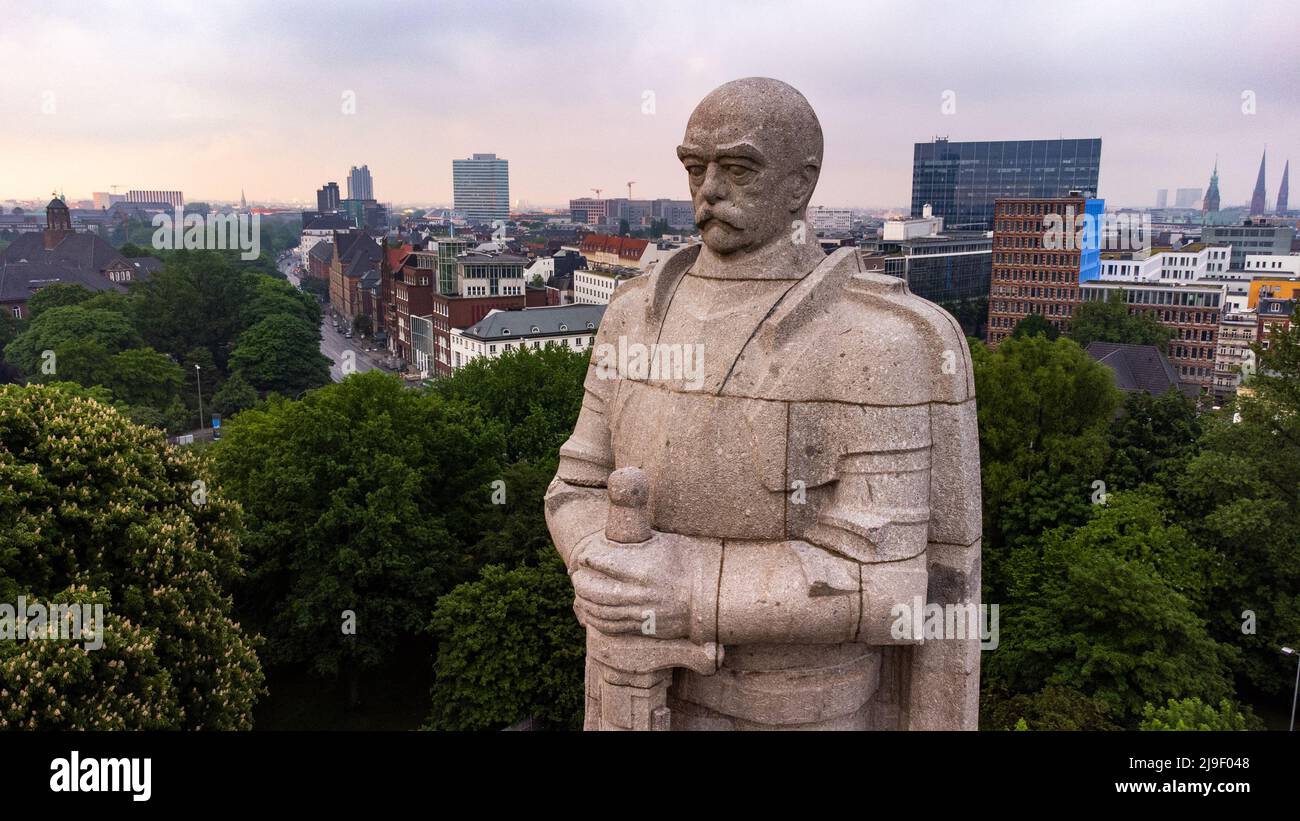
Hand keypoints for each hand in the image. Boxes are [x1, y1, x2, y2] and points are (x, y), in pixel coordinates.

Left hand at [571, 531, 695, 639]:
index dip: (588, 559)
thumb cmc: (687, 562)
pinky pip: (611, 626)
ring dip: (584, 600)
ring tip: (579, 590)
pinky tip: (589, 611)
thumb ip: (638, 538)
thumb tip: (616, 526)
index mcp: (643, 567)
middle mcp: (639, 592)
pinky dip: (594, 619)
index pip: (603, 563)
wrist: (709, 596)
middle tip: (576, 574)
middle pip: (596, 590)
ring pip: (600, 610)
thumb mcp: (664, 541)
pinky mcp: (643, 627)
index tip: (584, 557)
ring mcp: (641, 612)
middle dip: (581, 581)